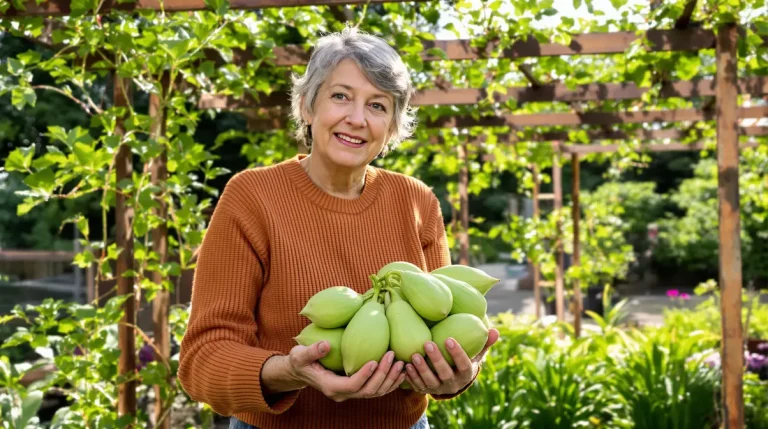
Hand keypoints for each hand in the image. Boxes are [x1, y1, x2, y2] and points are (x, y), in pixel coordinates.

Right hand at [284, 341, 405, 402]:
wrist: (300, 371)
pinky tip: (399, 370)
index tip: (376, 359)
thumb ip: (312, 351)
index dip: (365, 374)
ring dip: (390, 379)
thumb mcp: (300, 354)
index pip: (352, 385)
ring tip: (401, 363)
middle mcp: (342, 394)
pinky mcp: (356, 388)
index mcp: (330, 386)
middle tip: (392, 356)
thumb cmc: (300, 360)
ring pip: (375, 392)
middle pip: (367, 390)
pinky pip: (376, 389)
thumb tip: (325, 345)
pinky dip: (389, 382)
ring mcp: (350, 392)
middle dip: (382, 375)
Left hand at [404, 328, 499, 395]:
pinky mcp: (426, 390)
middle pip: (445, 374)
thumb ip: (484, 343)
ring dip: (422, 369)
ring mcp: (439, 389)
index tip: (449, 339)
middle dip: (436, 360)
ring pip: (430, 381)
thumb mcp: (475, 353)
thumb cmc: (463, 360)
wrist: (451, 380)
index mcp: (466, 374)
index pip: (464, 364)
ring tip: (414, 355)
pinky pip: (418, 386)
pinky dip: (412, 377)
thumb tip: (495, 331)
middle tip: (428, 343)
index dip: (457, 354)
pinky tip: (406, 365)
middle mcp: (453, 384)